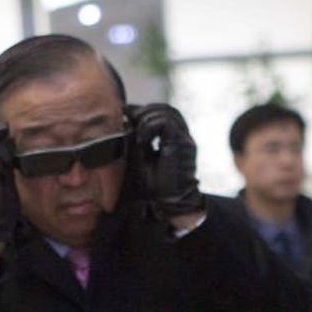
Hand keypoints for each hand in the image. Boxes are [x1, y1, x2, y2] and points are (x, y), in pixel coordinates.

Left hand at [125, 103, 204, 223]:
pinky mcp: (184, 145)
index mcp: (175, 139)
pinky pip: (166, 124)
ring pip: (168, 113)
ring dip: (147, 120)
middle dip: (145, 111)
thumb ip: (136, 137)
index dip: (144, 108)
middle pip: (167, 109)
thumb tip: (126, 117)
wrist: (168, 203)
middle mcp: (183, 137)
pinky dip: (150, 127)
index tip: (125, 112)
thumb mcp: (140, 155)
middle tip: (131, 122)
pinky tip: (143, 141)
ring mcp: (185, 140)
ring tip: (139, 137)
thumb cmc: (154, 185)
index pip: (164, 113)